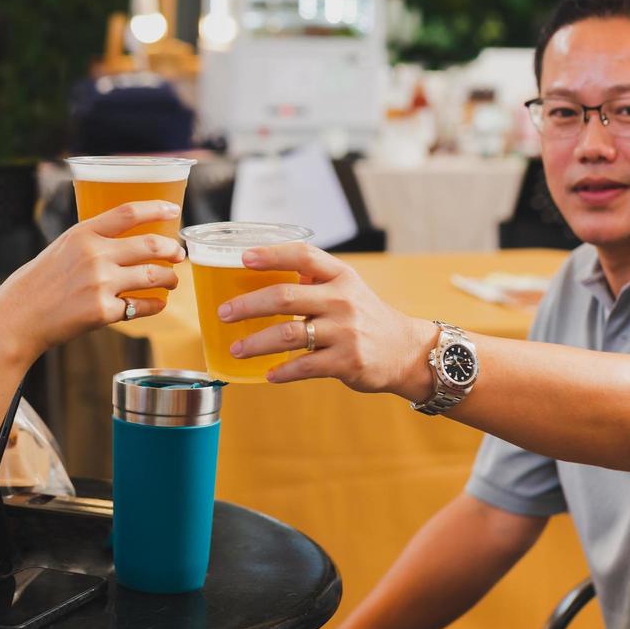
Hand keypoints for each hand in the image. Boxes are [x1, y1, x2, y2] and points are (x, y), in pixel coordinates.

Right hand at [0, 200, 184, 358]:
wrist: (19, 317)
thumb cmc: (39, 283)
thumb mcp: (62, 248)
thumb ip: (92, 241)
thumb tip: (128, 240)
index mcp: (82, 234)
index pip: (128, 213)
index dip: (157, 208)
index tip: (174, 211)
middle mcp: (94, 255)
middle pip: (150, 244)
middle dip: (172, 249)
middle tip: (179, 253)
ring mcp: (100, 284)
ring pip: (153, 276)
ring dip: (170, 278)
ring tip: (172, 281)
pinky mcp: (103, 312)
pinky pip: (141, 306)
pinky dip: (155, 305)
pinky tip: (157, 303)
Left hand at [216, 242, 437, 397]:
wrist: (405, 351)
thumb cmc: (365, 316)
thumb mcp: (347, 288)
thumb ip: (313, 279)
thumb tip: (264, 270)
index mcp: (341, 276)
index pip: (303, 255)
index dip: (272, 254)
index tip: (243, 258)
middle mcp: (343, 300)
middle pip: (285, 297)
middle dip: (247, 305)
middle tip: (224, 313)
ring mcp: (345, 331)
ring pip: (289, 334)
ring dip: (256, 343)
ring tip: (236, 349)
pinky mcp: (347, 362)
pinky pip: (304, 366)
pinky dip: (282, 371)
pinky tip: (267, 374)